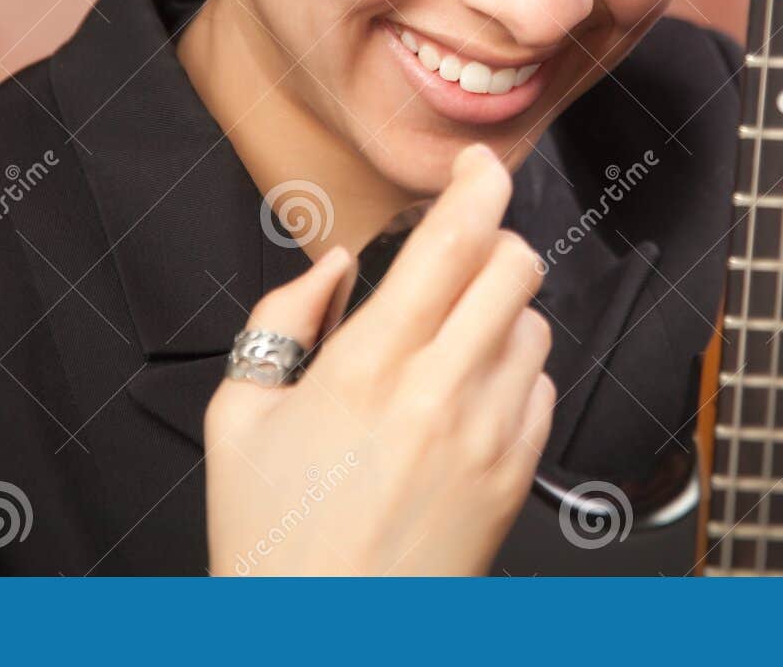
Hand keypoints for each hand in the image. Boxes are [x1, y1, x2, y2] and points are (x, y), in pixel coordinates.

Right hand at [204, 143, 555, 574]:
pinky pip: (543, 388)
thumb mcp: (239, 415)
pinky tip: (469, 393)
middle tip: (461, 251)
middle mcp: (440, 394)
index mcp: (367, 368)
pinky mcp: (515, 477)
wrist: (325, 638)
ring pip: (534, 325)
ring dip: (502, 310)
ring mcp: (488, 438)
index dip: (477, 182)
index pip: (452, 242)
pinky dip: (516, 370)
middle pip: (515, 268)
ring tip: (452, 338)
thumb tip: (329, 268)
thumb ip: (282, 319)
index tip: (477, 163)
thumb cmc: (273, 538)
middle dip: (494, 239)